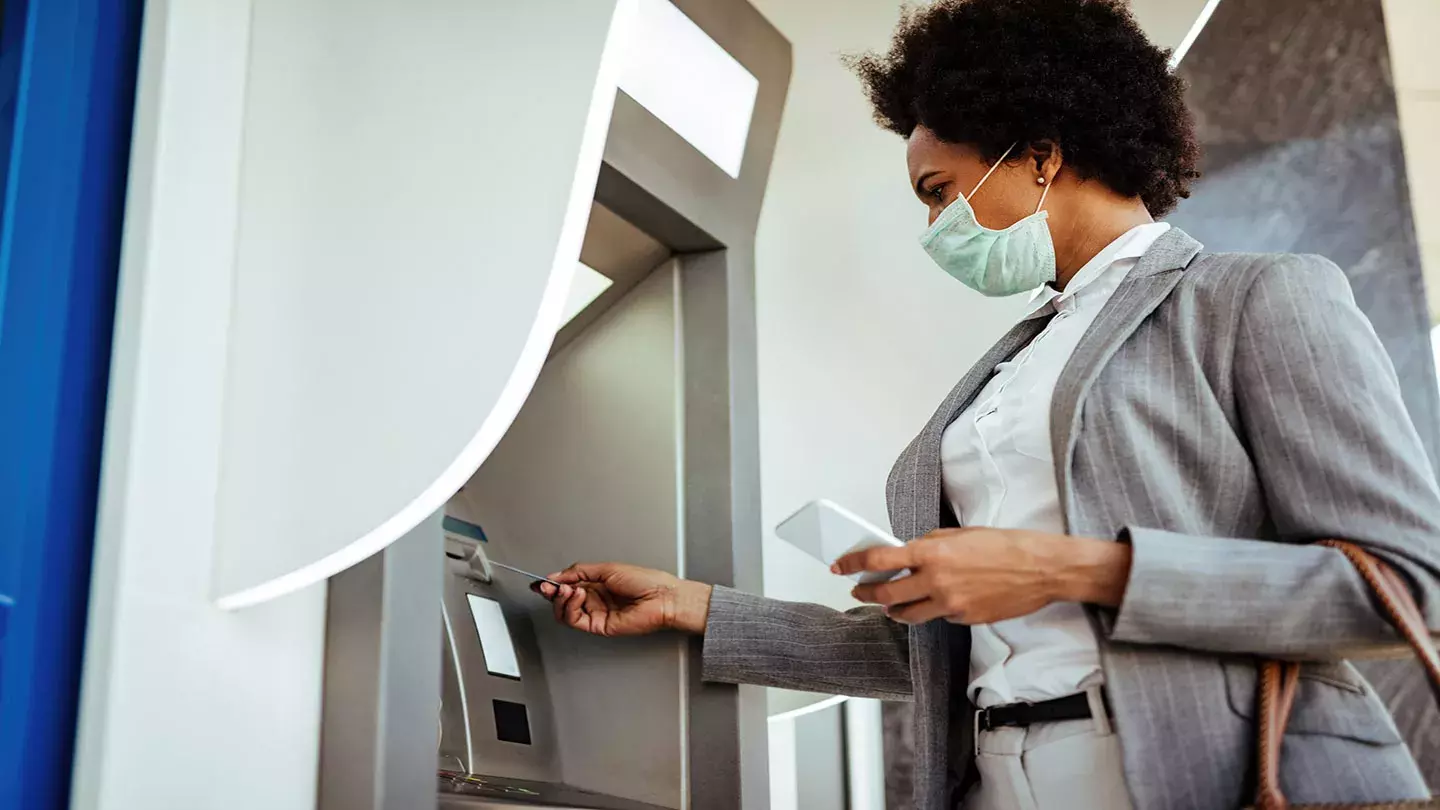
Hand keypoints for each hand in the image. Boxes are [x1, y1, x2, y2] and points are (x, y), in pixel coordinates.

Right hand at [535, 562, 712, 635]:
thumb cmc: (645, 581)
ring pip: (565, 612)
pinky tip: (577, 595)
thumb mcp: (606, 568)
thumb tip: (556, 575)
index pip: (567, 585)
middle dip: (552, 592)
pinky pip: (576, 620)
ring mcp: (596, 613)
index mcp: (597, 583)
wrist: (662, 597)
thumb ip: (578, 571)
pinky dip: (571, 607)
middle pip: (562, 600)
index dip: (552, 584)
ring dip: (561, 599)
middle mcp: (594, 599)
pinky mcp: (599, 627)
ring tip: (568, 589)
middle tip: (547, 585)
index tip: (541, 580)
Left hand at [834, 527, 1129, 624]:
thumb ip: (930, 543)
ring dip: (893, 609)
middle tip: (858, 590)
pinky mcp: (964, 619)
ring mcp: (950, 604)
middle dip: (867, 593)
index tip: (840, 566)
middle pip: (886, 594)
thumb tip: (908, 552)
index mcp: (933, 551)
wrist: (1042, 569)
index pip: (880, 559)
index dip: (854, 563)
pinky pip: (939, 617)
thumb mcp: (961, 534)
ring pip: (907, 614)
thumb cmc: (1007, 545)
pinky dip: (933, 609)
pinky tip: (940, 600)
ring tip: (888, 604)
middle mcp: (937, 580)